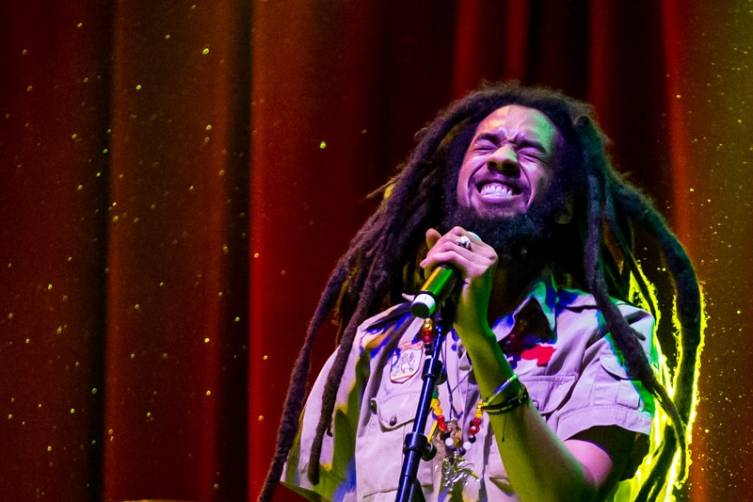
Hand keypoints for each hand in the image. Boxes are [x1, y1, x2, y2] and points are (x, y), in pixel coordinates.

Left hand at [419, 226, 497, 342]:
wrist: (470, 323)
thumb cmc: (459, 299)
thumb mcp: (449, 269)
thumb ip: (441, 250)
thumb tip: (430, 230)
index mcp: (486, 251)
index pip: (459, 232)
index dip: (441, 241)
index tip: (431, 257)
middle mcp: (490, 254)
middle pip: (454, 237)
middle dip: (436, 248)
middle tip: (426, 265)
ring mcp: (486, 262)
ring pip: (450, 246)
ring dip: (434, 255)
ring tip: (427, 269)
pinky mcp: (479, 271)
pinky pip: (451, 256)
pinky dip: (436, 259)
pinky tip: (427, 266)